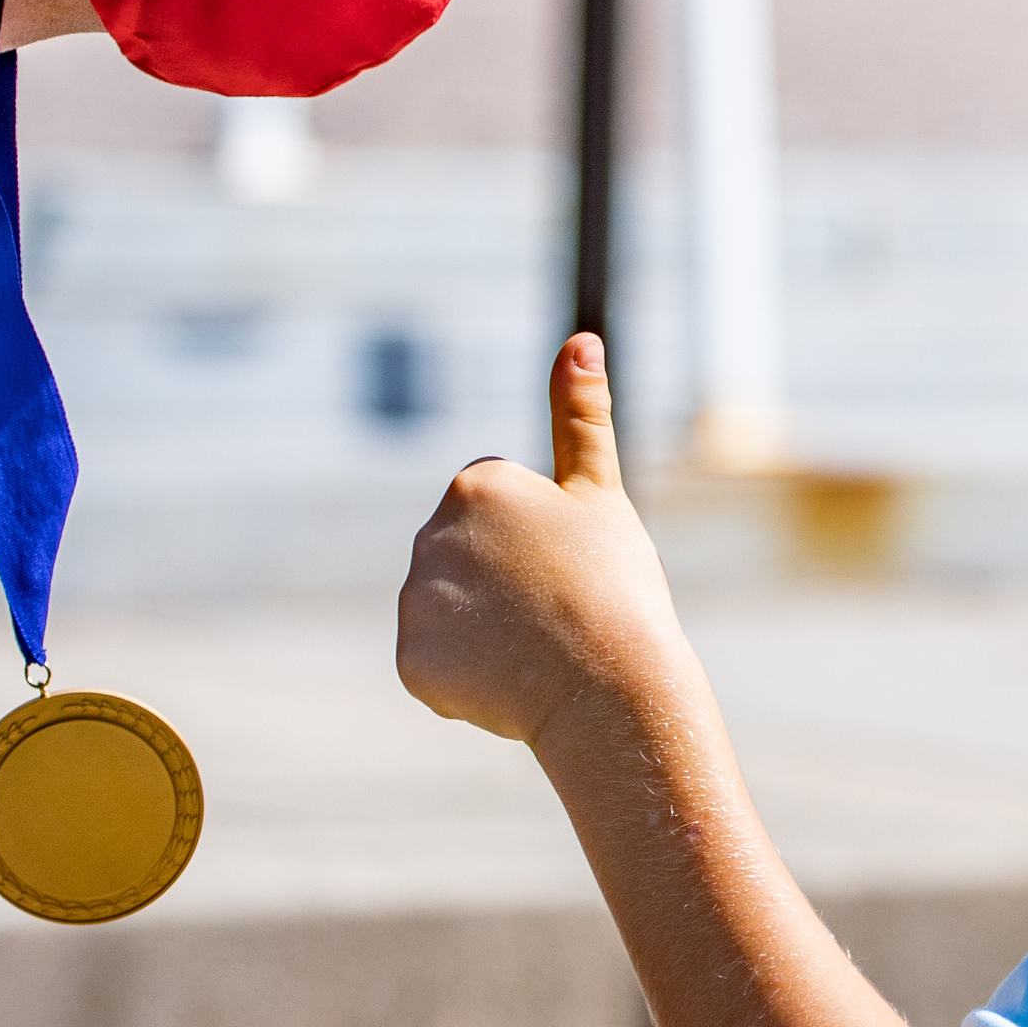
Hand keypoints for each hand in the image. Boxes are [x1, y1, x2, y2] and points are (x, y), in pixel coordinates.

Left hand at [396, 334, 690, 748]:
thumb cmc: (615, 585)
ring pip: (451, 611)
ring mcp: (416, 599)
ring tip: (536, 647)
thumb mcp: (601, 492)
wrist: (611, 687)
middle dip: (503, 581)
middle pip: (466, 559)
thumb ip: (581, 415)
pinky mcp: (412, 658)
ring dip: (485, 629)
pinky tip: (510, 681)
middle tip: (555, 609)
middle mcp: (430, 532)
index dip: (538, 543)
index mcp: (476, 484)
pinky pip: (437, 663)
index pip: (497, 513)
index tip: (568, 565)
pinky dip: (468, 676)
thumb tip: (581, 339)